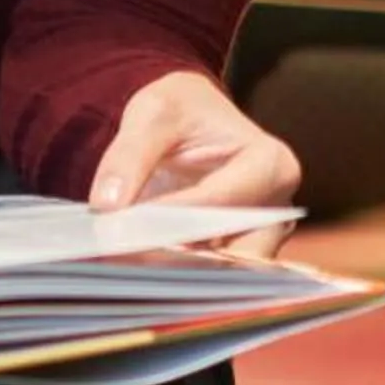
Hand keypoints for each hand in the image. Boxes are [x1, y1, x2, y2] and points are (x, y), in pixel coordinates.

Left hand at [89, 69, 299, 258]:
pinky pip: (209, 274)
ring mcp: (263, 238)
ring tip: (125, 260)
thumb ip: (130, 156)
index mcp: (270, 164)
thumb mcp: (153, 114)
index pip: (219, 202)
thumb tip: (107, 205)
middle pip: (232, 251)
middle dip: (178, 257)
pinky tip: (137, 263)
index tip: (125, 226)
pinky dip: (173, 271)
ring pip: (221, 273)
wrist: (191, 120)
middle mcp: (277, 210)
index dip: (171, 217)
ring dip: (173, 270)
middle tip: (123, 254)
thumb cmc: (181, 110)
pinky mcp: (239, 255)